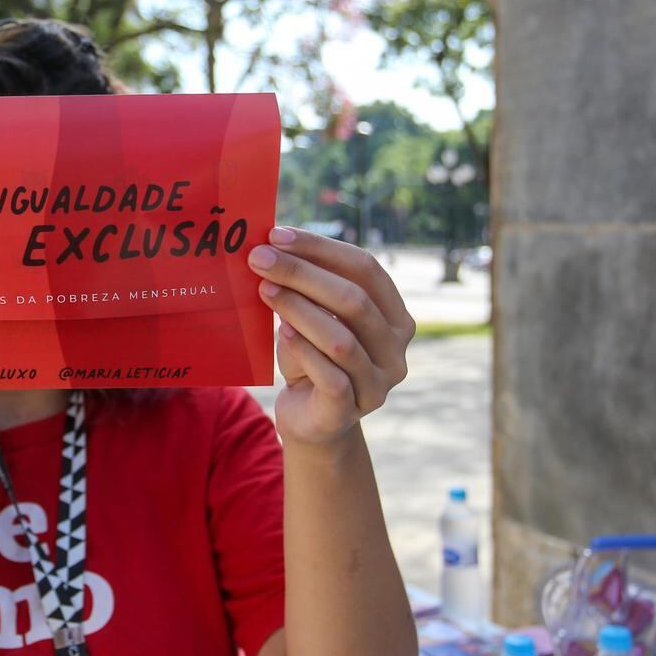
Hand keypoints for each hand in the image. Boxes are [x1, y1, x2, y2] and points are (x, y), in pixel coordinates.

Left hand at [248, 226, 414, 446]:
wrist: (309, 420)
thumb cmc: (310, 360)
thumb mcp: (311, 319)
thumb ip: (306, 288)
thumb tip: (270, 245)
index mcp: (394, 315)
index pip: (366, 268)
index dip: (322, 249)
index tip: (277, 235)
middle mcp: (396, 348)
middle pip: (354, 299)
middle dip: (302, 273)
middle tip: (259, 259)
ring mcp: (378, 382)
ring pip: (342, 338)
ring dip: (299, 308)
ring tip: (264, 289)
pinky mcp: (351, 410)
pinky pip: (331, 375)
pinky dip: (304, 350)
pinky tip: (282, 332)